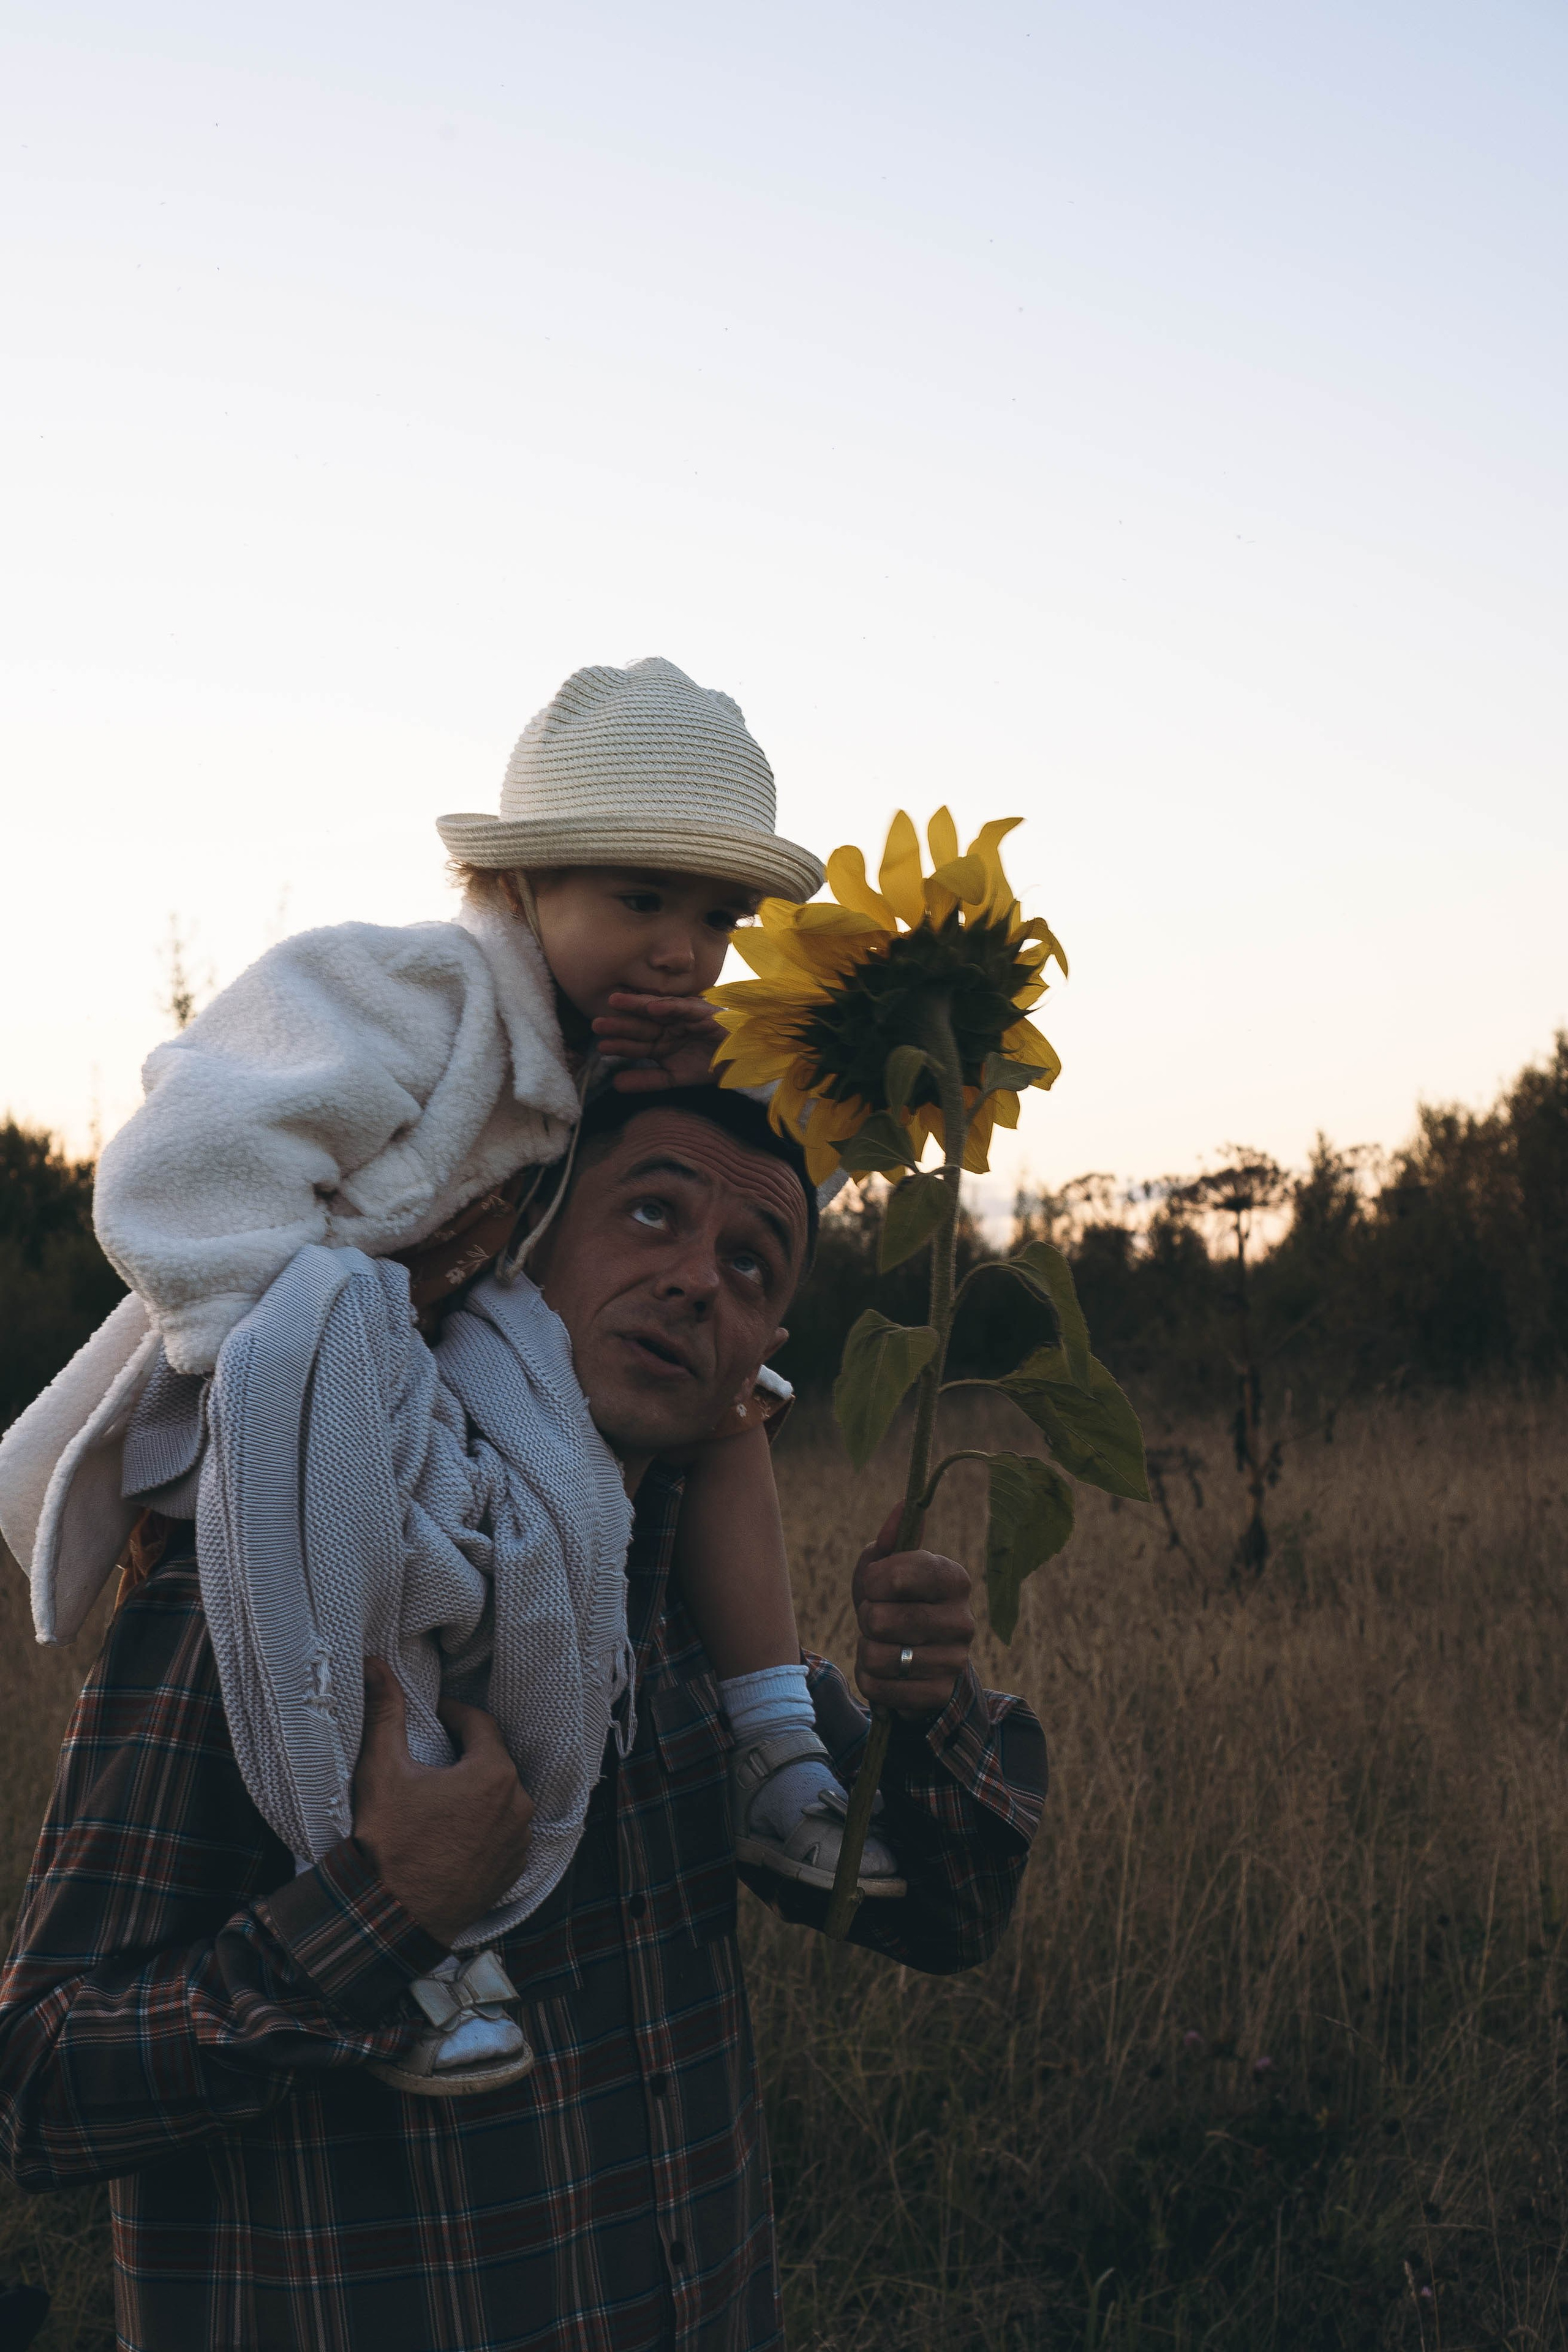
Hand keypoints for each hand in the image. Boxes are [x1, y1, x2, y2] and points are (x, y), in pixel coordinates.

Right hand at [351, 1658, 534, 1945]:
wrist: (389, 1916)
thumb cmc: (387, 1841)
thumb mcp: (382, 1769)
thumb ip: (385, 1711)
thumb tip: (375, 1665)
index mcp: (493, 1773)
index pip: (479, 1723)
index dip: (453, 1714)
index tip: (432, 1716)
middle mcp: (518, 1805)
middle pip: (492, 1760)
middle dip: (465, 1752)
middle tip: (433, 1753)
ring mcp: (518, 1841)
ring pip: (501, 1796)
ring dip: (476, 1789)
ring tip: (441, 1793)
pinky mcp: (513, 1869)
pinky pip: (504, 1831)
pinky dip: (484, 1823)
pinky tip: (454, 1828)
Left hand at [593, 992, 726, 1091]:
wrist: (743, 1060)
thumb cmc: (710, 1066)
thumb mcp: (674, 1078)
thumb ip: (646, 1080)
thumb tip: (615, 1084)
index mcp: (662, 1043)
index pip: (637, 1044)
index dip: (620, 1045)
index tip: (600, 1047)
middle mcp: (669, 1027)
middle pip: (640, 1025)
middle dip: (621, 1024)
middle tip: (597, 1024)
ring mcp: (683, 1017)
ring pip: (655, 1011)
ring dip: (636, 1007)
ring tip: (615, 1003)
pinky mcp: (701, 1012)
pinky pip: (683, 1008)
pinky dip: (669, 1007)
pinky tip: (653, 1007)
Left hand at [852, 1505, 975, 1720]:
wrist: (917, 1664)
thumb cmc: (896, 1604)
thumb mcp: (886, 1570)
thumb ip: (891, 1539)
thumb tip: (903, 1503)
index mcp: (954, 1578)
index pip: (900, 1572)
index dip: (873, 1581)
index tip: (875, 1586)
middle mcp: (963, 1619)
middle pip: (881, 1618)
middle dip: (867, 1620)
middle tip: (880, 1621)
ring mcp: (956, 1661)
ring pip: (878, 1656)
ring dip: (867, 1652)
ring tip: (884, 1647)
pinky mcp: (939, 1694)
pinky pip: (879, 1687)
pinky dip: (871, 1681)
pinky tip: (888, 1673)